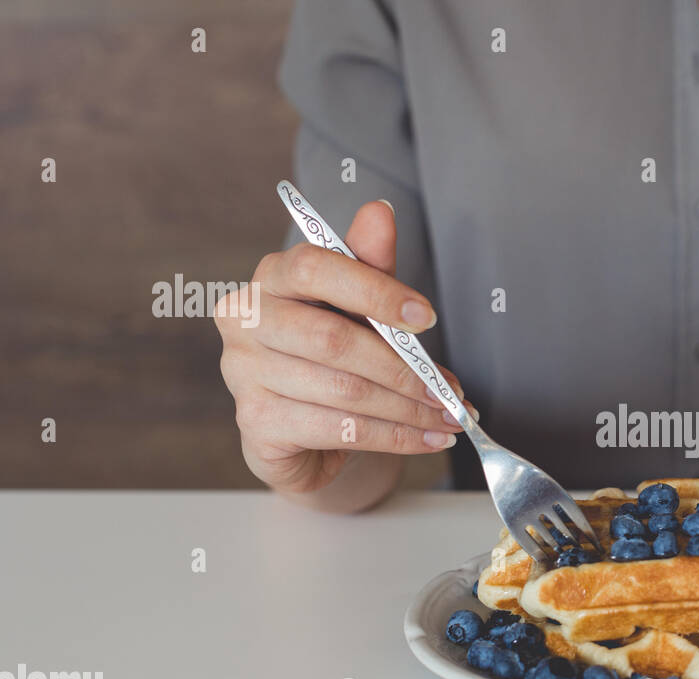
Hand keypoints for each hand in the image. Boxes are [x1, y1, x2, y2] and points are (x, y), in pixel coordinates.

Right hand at [215, 201, 474, 499]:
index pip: (315, 268)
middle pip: (332, 339)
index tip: (426, 317)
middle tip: (448, 389)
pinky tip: (427, 440)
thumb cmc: (332, 356)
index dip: (375, 291)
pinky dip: (394, 438)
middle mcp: (246, 321)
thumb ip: (369, 265)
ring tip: (449, 418)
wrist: (304, 431)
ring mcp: (243, 375)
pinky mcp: (257, 424)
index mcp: (271, 278)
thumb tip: (379, 211)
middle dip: (402, 369)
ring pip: (344, 392)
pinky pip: (339, 431)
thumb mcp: (357, 307)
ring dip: (408, 410)